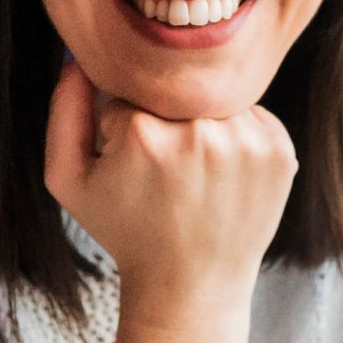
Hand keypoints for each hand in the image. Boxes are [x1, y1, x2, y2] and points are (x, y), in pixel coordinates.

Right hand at [42, 59, 296, 320]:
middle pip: (173, 91)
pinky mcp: (278, 148)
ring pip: (213, 98)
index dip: (123, 126)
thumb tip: (79, 57)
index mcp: (141, 131)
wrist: (191, 285)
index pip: (128, 91)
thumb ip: (63, 111)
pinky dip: (237, 136)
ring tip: (196, 176)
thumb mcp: (69, 180)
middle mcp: (197, 129)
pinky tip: (224, 178)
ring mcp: (245, 139)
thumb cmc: (126, 231)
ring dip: (204, 123)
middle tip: (166, 171)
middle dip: (164, 121)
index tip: (132, 164)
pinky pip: (250, 114)